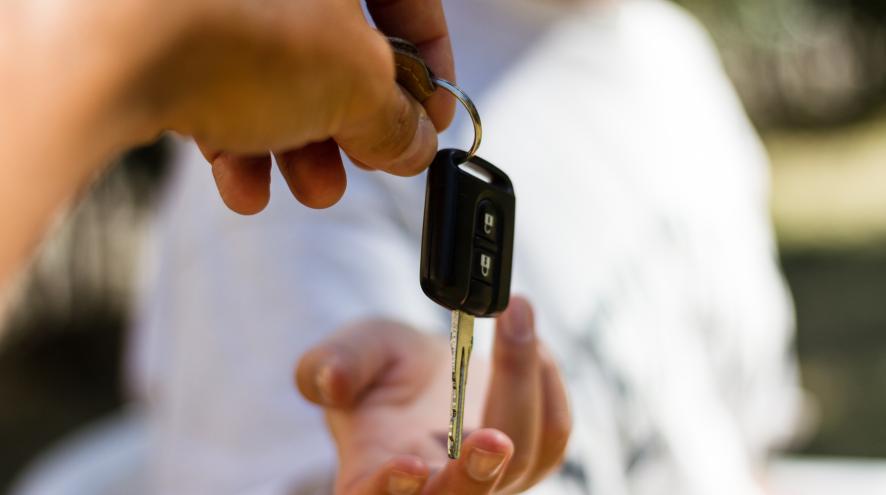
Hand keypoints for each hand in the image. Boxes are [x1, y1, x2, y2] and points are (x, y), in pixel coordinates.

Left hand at [0, 0, 453, 286]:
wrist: (97, 42)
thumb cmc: (231, 23)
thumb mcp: (354, 81)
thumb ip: (398, 117)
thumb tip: (414, 144)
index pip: (410, 0)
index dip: (430, 66)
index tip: (431, 119)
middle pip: (337, 42)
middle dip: (355, 119)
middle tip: (366, 160)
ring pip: (276, 69)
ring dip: (301, 143)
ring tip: (311, 186)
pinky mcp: (161, 28)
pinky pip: (217, 81)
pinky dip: (238, 137)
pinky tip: (245, 186)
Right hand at [296, 298, 571, 493]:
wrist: (426, 372)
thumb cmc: (382, 369)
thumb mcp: (350, 351)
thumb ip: (332, 363)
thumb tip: (331, 379)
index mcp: (374, 470)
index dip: (390, 488)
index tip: (407, 463)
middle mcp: (435, 486)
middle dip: (476, 474)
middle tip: (491, 441)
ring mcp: (489, 478)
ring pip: (520, 462)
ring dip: (522, 389)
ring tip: (515, 319)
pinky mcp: (529, 457)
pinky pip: (551, 434)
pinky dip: (546, 381)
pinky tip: (527, 338)